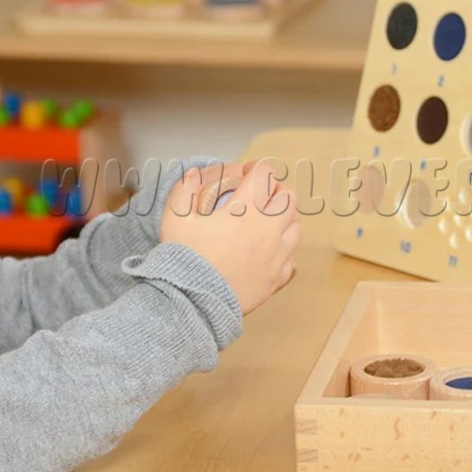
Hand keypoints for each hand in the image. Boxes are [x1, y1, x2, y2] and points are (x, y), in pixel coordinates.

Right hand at [159, 161, 299, 313]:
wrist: (191, 302)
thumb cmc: (184, 257)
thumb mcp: (175, 214)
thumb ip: (187, 187)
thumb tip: (196, 174)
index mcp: (247, 209)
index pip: (266, 174)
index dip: (255, 169)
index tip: (245, 175)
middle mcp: (268, 229)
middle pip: (288, 197)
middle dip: (274, 190)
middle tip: (258, 196)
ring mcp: (276, 255)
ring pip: (296, 225)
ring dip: (284, 217)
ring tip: (266, 220)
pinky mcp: (276, 278)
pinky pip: (290, 257)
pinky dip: (282, 250)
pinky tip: (266, 250)